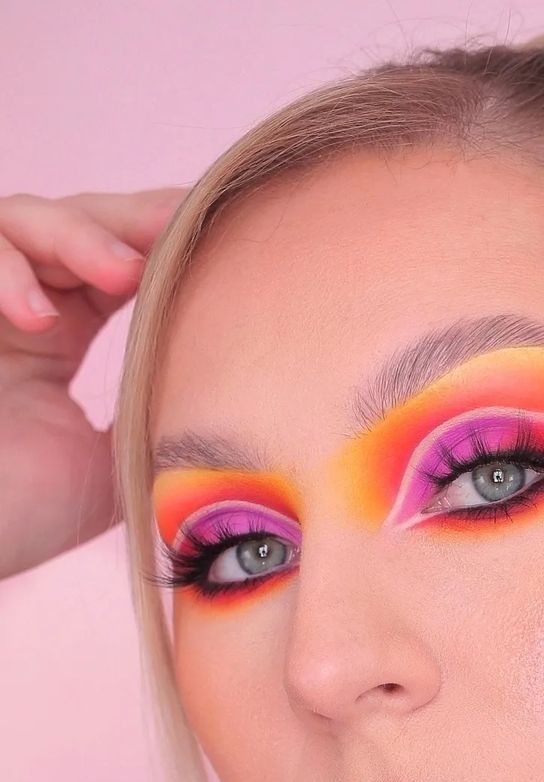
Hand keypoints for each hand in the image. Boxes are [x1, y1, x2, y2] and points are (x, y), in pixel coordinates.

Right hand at [0, 186, 186, 580]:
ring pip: (25, 220)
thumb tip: (237, 396)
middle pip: (79, 222)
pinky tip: (41, 319)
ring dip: (79, 235)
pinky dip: (7, 272)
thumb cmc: (27, 514)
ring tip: (124, 271)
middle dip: (134, 220)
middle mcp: (22, 311)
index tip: (225, 233)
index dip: (163, 238)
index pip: (117, 259)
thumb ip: (157, 414)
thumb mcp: (117, 461)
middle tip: (183, 224)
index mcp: (63, 337)